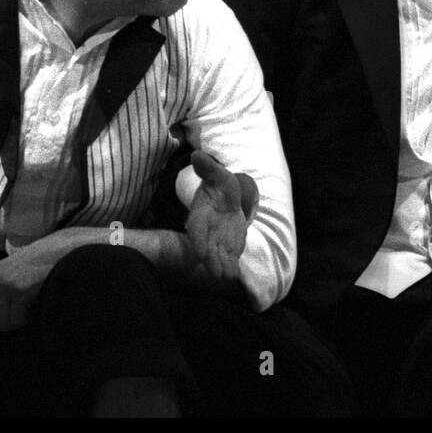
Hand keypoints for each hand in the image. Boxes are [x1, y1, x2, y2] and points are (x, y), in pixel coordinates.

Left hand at [0, 236, 70, 331]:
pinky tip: (30, 311)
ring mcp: (6, 286)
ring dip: (13, 323)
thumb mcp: (5, 272)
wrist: (52, 253)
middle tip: (12, 322)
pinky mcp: (20, 291)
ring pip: (1, 321)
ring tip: (23, 315)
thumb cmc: (31, 265)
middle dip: (0, 326)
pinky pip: (16, 318)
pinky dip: (23, 319)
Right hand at [185, 152, 258, 286]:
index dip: (198, 241)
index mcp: (200, 215)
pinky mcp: (228, 248)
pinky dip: (231, 268)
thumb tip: (197, 155)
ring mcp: (217, 242)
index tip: (201, 252)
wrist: (228, 199)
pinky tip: (234, 276)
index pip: (197, 230)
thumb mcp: (218, 175)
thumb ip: (208, 168)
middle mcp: (206, 232)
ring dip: (221, 267)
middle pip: (207, 248)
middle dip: (211, 260)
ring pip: (217, 257)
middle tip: (217, 272)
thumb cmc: (221, 186)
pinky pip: (229, 259)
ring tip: (227, 277)